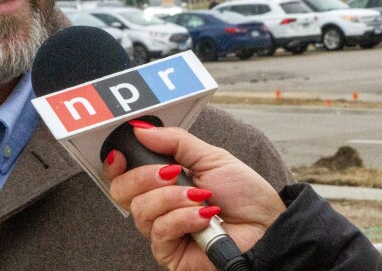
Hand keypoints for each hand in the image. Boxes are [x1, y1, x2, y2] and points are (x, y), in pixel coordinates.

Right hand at [103, 124, 284, 270]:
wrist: (267, 226)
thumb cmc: (245, 195)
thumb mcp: (210, 157)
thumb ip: (174, 141)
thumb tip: (141, 129)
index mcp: (162, 181)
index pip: (123, 175)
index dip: (115, 164)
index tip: (121, 154)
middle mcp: (158, 206)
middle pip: (122, 191)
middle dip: (145, 176)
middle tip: (172, 173)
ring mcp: (162, 231)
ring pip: (140, 210)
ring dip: (172, 198)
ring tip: (201, 197)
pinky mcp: (169, 253)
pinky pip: (160, 231)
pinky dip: (182, 218)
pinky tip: (203, 216)